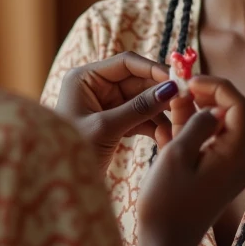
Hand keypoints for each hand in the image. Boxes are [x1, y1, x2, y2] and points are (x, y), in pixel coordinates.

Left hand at [55, 52, 176, 173]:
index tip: (178, 79)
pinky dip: (153, 127)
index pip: (126, 63)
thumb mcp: (106, 128)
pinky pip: (139, 118)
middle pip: (138, 82)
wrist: (58, 182)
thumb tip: (171, 88)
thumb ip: (139, 108)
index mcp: (85, 78)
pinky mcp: (113, 123)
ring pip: (142, 102)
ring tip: (178, 126)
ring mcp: (105, 105)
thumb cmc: (72, 151)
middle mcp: (95, 87)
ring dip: (160, 115)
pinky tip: (166, 137)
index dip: (153, 69)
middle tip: (186, 104)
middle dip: (161, 95)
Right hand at [137, 77, 244, 245]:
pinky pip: (208, 146)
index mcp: (235, 155)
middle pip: (231, 116)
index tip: (191, 81)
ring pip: (217, 130)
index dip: (218, 87)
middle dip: (206, 98)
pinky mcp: (214, 178)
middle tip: (179, 90)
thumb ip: (196, 125)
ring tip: (171, 104)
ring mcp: (227, 171)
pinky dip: (192, 132)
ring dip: (196, 113)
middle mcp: (238, 162)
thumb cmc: (167, 202)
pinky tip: (169, 126)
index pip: (240, 107)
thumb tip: (211, 109)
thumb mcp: (176, 155)